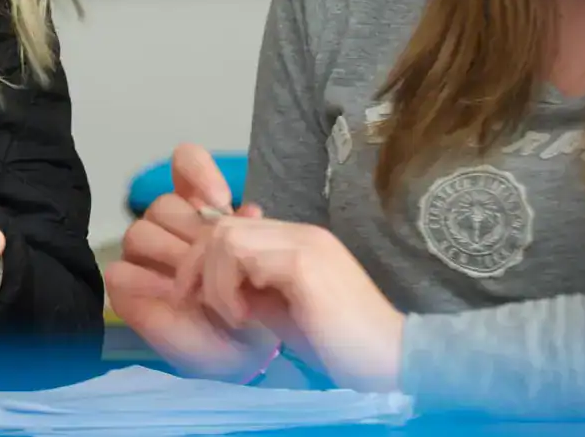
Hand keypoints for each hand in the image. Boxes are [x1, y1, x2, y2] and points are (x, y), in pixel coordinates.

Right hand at [104, 144, 274, 380]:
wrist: (246, 354)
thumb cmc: (253, 305)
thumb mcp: (260, 263)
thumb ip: (249, 231)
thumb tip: (246, 209)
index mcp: (199, 210)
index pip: (185, 163)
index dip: (198, 173)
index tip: (220, 199)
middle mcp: (168, 226)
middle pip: (163, 205)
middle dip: (192, 234)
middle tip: (216, 264)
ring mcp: (143, 257)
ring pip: (141, 233)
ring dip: (172, 258)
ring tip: (200, 286)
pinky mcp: (125, 288)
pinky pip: (121, 271)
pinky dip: (148, 282)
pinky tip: (173, 295)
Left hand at [175, 216, 404, 393]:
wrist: (391, 358)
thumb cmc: (340, 345)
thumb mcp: (283, 312)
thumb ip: (252, 290)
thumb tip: (212, 282)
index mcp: (298, 241)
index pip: (233, 227)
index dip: (203, 259)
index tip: (194, 296)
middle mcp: (301, 232)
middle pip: (223, 226)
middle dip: (197, 266)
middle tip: (197, 302)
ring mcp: (304, 242)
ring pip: (227, 237)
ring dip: (214, 281)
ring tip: (233, 316)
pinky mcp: (304, 261)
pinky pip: (242, 256)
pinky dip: (228, 287)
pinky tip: (244, 317)